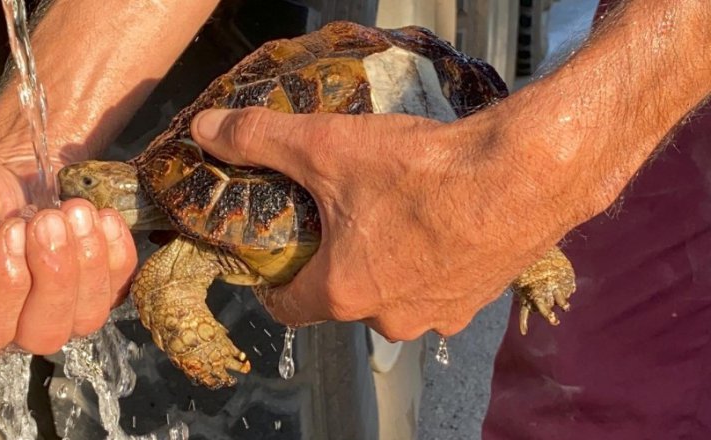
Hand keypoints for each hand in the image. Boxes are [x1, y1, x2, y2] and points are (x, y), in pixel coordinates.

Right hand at [0, 156, 136, 353]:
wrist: (16, 172)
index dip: (7, 283)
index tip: (12, 229)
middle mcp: (20, 323)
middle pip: (46, 331)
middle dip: (54, 274)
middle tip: (50, 220)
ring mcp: (67, 311)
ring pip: (88, 315)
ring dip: (88, 261)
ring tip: (77, 212)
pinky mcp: (102, 289)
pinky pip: (119, 285)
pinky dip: (117, 252)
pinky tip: (104, 217)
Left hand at [191, 107, 575, 339]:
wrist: (526, 174)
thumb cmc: (423, 170)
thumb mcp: (327, 146)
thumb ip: (259, 139)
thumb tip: (205, 130)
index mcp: (344, 292)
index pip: (286, 308)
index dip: (272, 283)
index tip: (272, 259)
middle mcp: (389, 319)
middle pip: (342, 297)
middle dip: (333, 264)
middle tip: (336, 218)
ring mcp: (438, 315)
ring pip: (392, 295)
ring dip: (384, 265)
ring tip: (391, 216)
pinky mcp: (477, 302)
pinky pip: (436, 289)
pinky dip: (428, 265)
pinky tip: (437, 226)